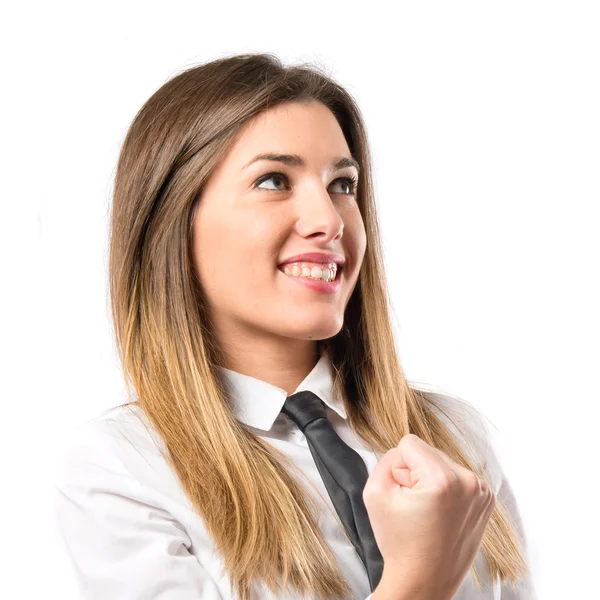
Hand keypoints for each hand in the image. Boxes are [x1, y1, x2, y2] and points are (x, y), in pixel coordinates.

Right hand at [363, 434, 495, 599]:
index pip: (409, 443)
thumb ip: (385, 460)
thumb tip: (402, 455)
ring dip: (431, 480)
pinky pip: (457, 476)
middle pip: (428, 451)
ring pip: (442, 462)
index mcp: (443, 479)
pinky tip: (440, 513)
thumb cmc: (400, 543)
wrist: (424, 581)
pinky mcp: (486, 500)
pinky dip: (445, 489)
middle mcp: (469, 481)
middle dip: (416, 472)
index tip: (403, 493)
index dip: (397, 466)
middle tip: (414, 505)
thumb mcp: (375, 493)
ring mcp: (481, 492)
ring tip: (428, 511)